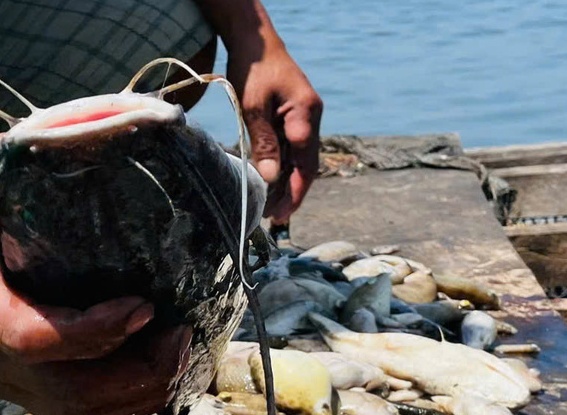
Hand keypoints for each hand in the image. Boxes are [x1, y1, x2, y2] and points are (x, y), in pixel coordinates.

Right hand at [0, 142, 189, 414]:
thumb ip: (47, 149)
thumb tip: (126, 128)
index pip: (30, 337)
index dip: (92, 332)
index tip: (143, 306)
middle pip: (64, 392)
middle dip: (134, 373)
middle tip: (180, 334)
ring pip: (73, 414)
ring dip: (135, 395)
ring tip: (175, 352)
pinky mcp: (9, 388)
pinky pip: (70, 414)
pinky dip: (120, 402)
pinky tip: (152, 369)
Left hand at [228, 39, 321, 221]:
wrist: (256, 44)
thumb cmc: (254, 69)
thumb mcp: (254, 107)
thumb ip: (264, 142)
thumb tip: (272, 177)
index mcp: (306, 112)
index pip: (305, 160)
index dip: (294, 189)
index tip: (279, 212)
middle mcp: (312, 118)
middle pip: (308, 165)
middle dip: (294, 194)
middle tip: (277, 219)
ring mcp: (306, 119)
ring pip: (301, 160)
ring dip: (288, 184)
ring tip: (272, 209)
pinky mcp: (296, 120)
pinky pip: (294, 150)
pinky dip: (284, 169)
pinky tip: (272, 185)